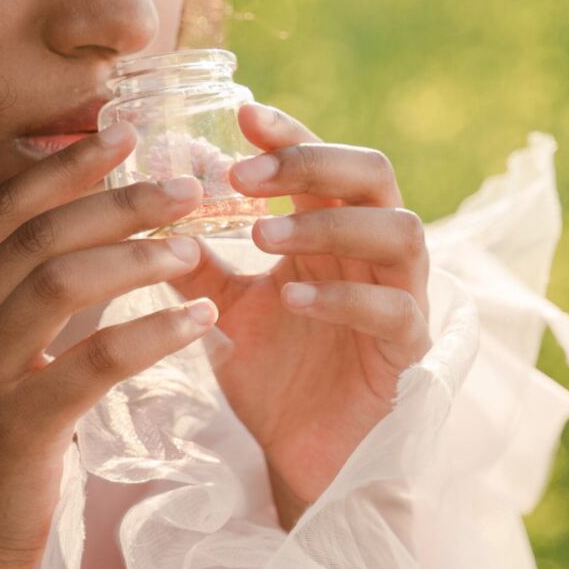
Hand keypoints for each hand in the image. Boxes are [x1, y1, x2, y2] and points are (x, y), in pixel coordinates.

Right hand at [0, 123, 216, 568]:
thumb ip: (23, 285)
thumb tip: (89, 212)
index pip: (1, 208)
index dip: (66, 167)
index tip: (126, 133)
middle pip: (37, 235)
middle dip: (119, 201)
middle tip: (187, 188)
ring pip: (59, 281)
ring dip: (138, 256)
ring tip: (196, 248)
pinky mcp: (13, 425)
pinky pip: (94, 359)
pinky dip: (154, 330)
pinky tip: (200, 317)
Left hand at [171, 103, 430, 529]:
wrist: (298, 453)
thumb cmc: (272, 370)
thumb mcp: (223, 304)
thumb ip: (197, 254)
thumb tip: (160, 192)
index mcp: (332, 231)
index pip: (325, 160)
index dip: (289, 133)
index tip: (241, 115)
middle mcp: (373, 251)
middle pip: (373, 175)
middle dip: (311, 162)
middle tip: (245, 173)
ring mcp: (400, 296)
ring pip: (400, 231)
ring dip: (330, 224)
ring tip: (261, 235)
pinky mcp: (408, 349)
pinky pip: (395, 310)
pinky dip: (345, 298)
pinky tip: (292, 297)